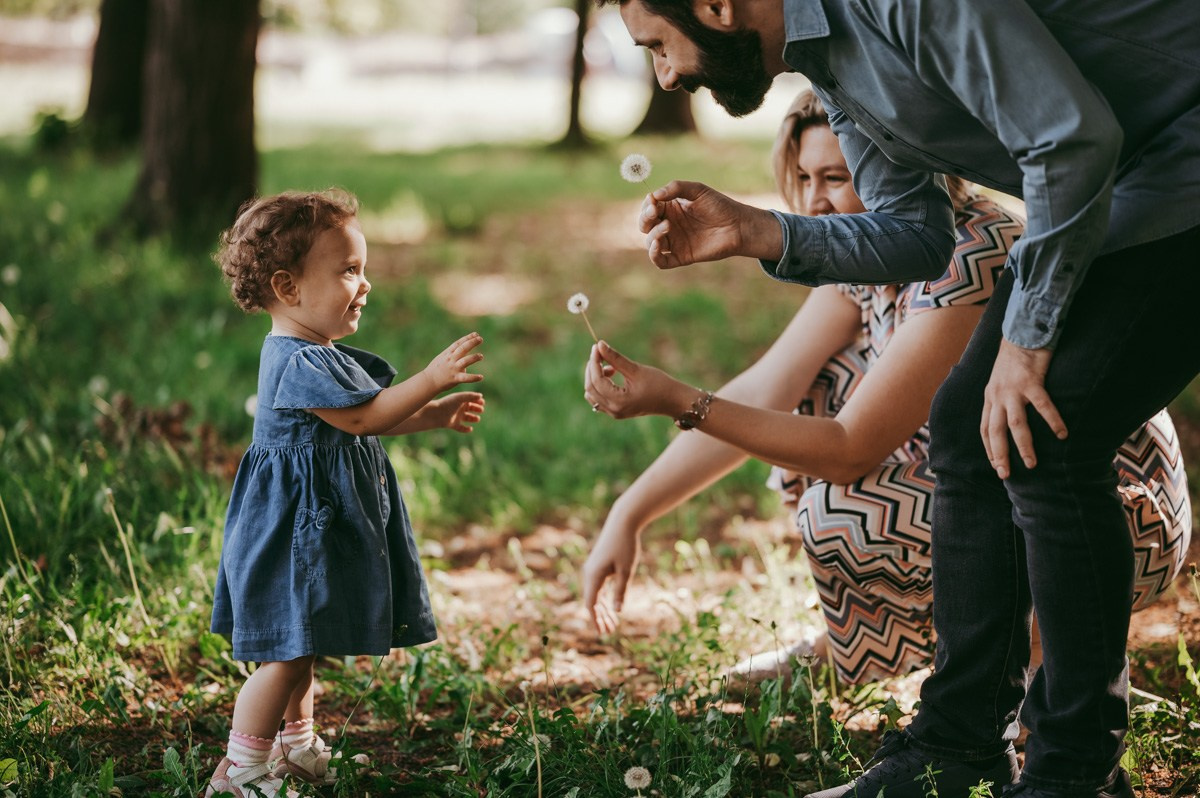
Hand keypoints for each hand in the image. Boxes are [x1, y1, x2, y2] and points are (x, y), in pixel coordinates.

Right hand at [423, 332, 483, 393]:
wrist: (429, 381)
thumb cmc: (436, 369)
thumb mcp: (442, 357)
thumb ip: (452, 352)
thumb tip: (461, 346)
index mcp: (448, 353)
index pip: (458, 343)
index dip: (467, 338)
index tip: (476, 334)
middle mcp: (451, 359)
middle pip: (462, 349)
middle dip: (471, 343)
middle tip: (480, 339)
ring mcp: (453, 368)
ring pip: (465, 361)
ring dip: (474, 358)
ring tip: (481, 356)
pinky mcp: (455, 378)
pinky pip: (465, 378)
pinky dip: (473, 378)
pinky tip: (481, 377)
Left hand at [424, 391, 484, 432]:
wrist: (435, 414)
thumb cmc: (447, 404)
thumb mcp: (459, 398)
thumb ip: (470, 396)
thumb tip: (481, 395)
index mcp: (460, 400)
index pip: (472, 399)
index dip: (478, 401)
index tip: (483, 402)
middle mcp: (459, 408)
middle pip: (471, 408)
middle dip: (477, 409)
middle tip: (481, 410)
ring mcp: (456, 416)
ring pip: (468, 418)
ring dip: (473, 418)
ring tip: (477, 419)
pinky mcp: (453, 425)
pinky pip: (461, 428)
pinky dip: (466, 429)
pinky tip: (470, 429)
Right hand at [581, 515, 641, 634]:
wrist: (623, 522)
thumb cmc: (625, 545)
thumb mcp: (626, 571)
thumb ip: (620, 592)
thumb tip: (617, 611)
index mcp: (594, 576)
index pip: (591, 603)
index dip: (595, 619)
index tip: (601, 633)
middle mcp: (590, 573)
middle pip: (593, 601)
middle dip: (600, 617)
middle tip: (609, 632)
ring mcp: (594, 569)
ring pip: (596, 594)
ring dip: (604, 609)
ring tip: (613, 623)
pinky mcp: (599, 565)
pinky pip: (600, 586)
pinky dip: (605, 597)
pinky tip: (611, 607)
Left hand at [583, 340, 687, 418]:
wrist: (672, 400)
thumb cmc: (658, 384)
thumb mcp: (636, 369)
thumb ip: (616, 358)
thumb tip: (600, 345)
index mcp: (619, 401)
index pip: (597, 380)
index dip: (594, 362)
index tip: (597, 346)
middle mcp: (613, 410)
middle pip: (590, 388)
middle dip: (592, 368)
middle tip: (600, 352)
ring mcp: (614, 412)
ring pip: (591, 394)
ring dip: (595, 377)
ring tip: (611, 367)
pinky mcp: (616, 411)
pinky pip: (598, 398)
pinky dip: (599, 385)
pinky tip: (611, 375)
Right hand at [638, 181, 778, 268]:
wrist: (738, 226)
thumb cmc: (719, 205)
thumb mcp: (697, 190)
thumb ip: (675, 188)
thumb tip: (653, 195)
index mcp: (671, 209)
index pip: (649, 208)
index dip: (647, 205)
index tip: (654, 200)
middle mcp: (669, 226)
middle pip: (645, 225)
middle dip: (645, 218)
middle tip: (655, 212)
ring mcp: (674, 242)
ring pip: (650, 242)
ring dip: (653, 234)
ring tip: (667, 226)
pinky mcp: (681, 257)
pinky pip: (660, 261)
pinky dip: (654, 255)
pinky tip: (658, 245)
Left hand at [981, 339, 1066, 477]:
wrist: (1022, 333)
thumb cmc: (1015, 360)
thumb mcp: (1000, 381)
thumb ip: (1002, 400)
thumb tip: (1008, 419)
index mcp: (990, 397)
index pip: (985, 429)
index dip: (989, 448)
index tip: (995, 465)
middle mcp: (997, 396)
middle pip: (995, 431)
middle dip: (999, 455)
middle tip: (1005, 474)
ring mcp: (1013, 389)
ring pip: (1015, 424)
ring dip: (1023, 446)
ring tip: (1031, 463)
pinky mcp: (1031, 381)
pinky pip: (1042, 406)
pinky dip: (1052, 421)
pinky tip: (1062, 435)